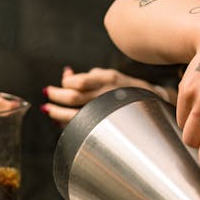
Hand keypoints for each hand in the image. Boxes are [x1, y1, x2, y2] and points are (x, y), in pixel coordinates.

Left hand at [43, 66, 174, 124]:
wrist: (153, 105)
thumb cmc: (126, 88)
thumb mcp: (110, 75)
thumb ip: (88, 76)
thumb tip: (65, 74)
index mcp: (108, 79)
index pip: (78, 81)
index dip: (66, 82)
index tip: (63, 82)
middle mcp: (107, 95)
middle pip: (73, 97)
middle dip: (56, 96)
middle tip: (46, 94)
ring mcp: (106, 111)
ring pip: (75, 115)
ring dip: (57, 113)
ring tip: (47, 110)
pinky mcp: (106, 124)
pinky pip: (82, 125)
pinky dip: (68, 124)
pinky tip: (61, 122)